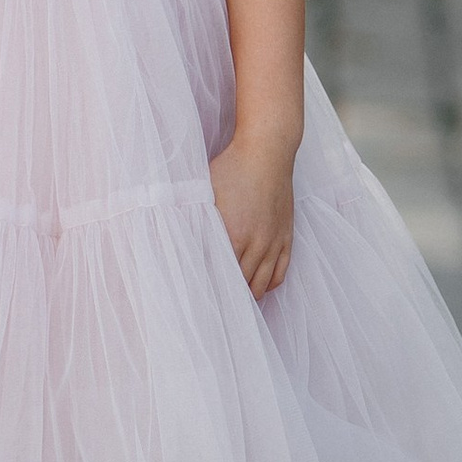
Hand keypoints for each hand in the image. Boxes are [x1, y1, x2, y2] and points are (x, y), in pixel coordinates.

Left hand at [210, 129, 295, 298]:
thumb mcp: (203, 193)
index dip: (208, 289)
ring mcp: (274, 242)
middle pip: (241, 286)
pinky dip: (268, 285)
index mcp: (232, 234)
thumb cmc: (230, 169)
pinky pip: (280, 273)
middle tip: (213, 309)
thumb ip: (193, 219)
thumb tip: (175, 239)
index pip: (219, 275)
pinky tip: (257, 288)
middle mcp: (256, 243)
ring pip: (262, 284)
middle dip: (227, 298)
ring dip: (247, 296)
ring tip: (234, 304)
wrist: (267, 153)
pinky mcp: (286, 237)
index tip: (197, 300)